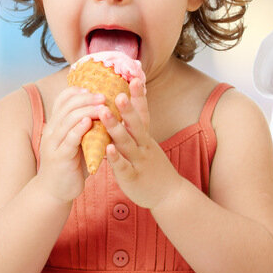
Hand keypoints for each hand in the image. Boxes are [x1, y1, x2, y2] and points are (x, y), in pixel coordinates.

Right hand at [35, 86, 103, 201]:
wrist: (56, 190)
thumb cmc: (72, 162)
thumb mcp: (78, 139)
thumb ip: (87, 124)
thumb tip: (107, 106)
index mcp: (56, 123)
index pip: (63, 99)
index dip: (78, 91)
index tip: (95, 88)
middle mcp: (51, 130)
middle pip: (67, 106)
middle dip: (86, 98)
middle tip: (104, 95)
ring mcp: (53, 144)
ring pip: (68, 120)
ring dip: (86, 110)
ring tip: (102, 105)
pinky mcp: (59, 157)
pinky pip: (69, 139)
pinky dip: (79, 129)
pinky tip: (90, 122)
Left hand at [99, 79, 182, 208]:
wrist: (169, 194)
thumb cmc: (154, 168)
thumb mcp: (147, 145)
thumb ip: (136, 130)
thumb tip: (125, 111)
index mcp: (146, 138)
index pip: (143, 113)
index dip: (139, 97)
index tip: (135, 78)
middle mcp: (144, 146)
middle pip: (136, 124)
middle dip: (127, 108)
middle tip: (117, 92)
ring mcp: (139, 161)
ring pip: (127, 142)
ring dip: (115, 127)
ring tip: (104, 113)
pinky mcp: (133, 177)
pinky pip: (123, 166)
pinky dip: (116, 158)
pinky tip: (107, 149)